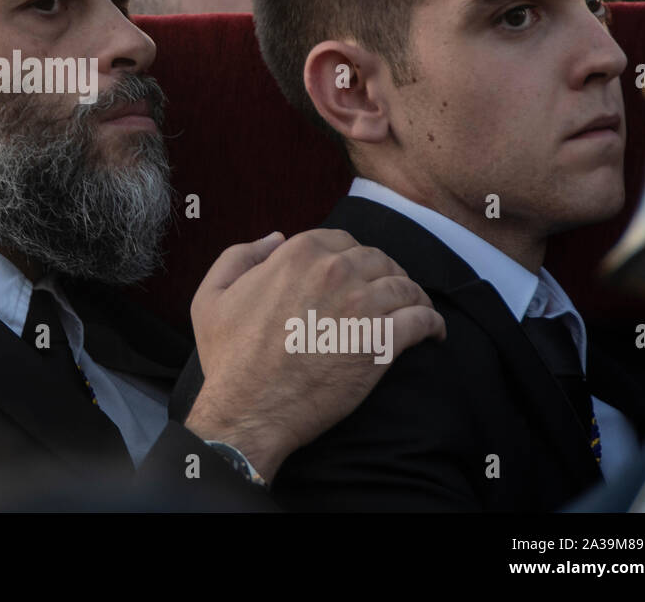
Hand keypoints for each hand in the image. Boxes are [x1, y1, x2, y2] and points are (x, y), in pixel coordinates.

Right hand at [184, 229, 444, 480]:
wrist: (249, 408)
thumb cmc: (229, 357)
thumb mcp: (211, 296)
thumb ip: (240, 255)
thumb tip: (275, 237)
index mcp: (296, 254)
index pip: (341, 240)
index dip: (351, 256)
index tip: (356, 274)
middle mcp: (333, 272)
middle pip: (377, 259)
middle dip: (385, 273)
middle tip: (387, 294)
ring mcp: (361, 306)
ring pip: (404, 286)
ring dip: (412, 296)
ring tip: (415, 310)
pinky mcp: (380, 343)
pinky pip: (421, 320)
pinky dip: (432, 323)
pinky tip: (433, 333)